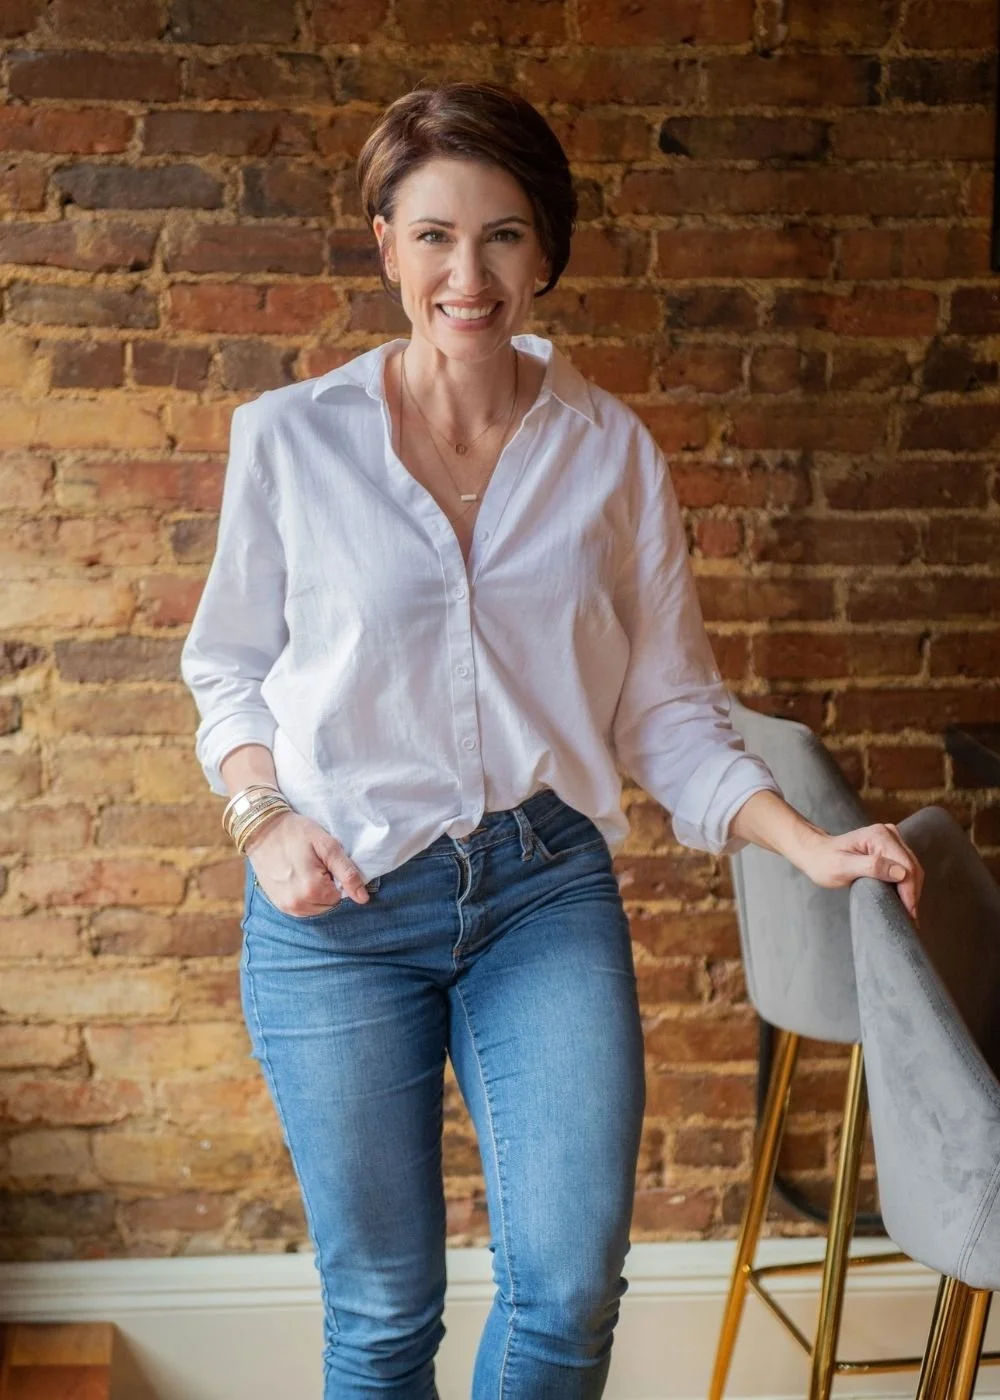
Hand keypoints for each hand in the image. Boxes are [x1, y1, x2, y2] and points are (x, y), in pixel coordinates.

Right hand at [244, 810, 370, 917]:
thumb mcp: (327, 845)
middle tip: (316, 865)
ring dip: (318, 894)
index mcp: (313, 889)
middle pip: (330, 905)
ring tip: (307, 871)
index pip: (342, 896)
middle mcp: (299, 904)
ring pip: (317, 909)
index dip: (339, 879)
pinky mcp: (279, 905)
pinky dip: (306, 897)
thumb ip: (347, 873)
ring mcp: (287, 907)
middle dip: (329, 888)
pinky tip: (299, 879)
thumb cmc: (297, 833)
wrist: (262, 830)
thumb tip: (363, 898)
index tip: (327, 863)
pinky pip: (303, 909)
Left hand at [794, 821, 923, 924]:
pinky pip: (905, 868)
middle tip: (911, 919)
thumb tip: (901, 874)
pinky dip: (906, 885)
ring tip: (909, 914)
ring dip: (912, 891)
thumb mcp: (842, 867)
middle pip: (912, 868)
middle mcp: (889, 834)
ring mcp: (891, 840)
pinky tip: (904, 901)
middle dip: (913, 894)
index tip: (910, 914)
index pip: (906, 866)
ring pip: (911, 869)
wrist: (815, 854)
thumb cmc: (824, 861)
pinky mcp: (890, 849)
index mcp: (879, 836)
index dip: (910, 892)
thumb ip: (870, 867)